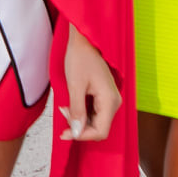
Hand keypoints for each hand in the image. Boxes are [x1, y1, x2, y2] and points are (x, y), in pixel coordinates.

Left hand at [59, 23, 120, 141]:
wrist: (84, 40)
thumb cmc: (80, 57)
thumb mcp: (75, 86)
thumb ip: (77, 111)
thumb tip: (76, 132)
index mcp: (110, 100)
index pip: (100, 131)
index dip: (83, 136)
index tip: (66, 133)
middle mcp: (114, 101)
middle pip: (99, 128)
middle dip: (80, 127)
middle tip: (63, 117)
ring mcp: (110, 99)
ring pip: (96, 122)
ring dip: (80, 120)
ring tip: (65, 108)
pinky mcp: (105, 96)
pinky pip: (95, 113)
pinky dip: (82, 113)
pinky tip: (71, 106)